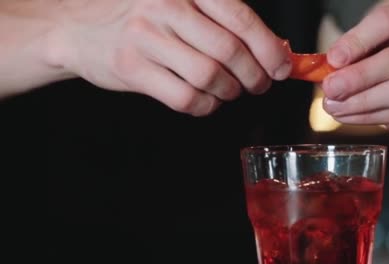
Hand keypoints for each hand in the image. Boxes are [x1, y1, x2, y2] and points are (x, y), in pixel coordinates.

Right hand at [49, 0, 291, 115]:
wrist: (82, 30)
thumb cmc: (145, 20)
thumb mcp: (185, 7)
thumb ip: (226, 23)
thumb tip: (278, 49)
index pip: (241, 19)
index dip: (269, 48)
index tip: (282, 68)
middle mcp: (165, 6)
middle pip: (229, 51)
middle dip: (254, 76)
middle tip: (258, 84)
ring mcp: (146, 37)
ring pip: (209, 76)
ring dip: (229, 92)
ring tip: (229, 91)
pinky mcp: (132, 68)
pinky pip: (185, 98)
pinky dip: (205, 106)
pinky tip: (206, 100)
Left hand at [321, 0, 388, 136]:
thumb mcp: (381, 35)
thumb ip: (357, 47)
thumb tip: (328, 68)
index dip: (359, 41)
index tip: (333, 59)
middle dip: (359, 78)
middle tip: (331, 89)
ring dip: (363, 102)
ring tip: (335, 106)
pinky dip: (371, 117)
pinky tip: (350, 115)